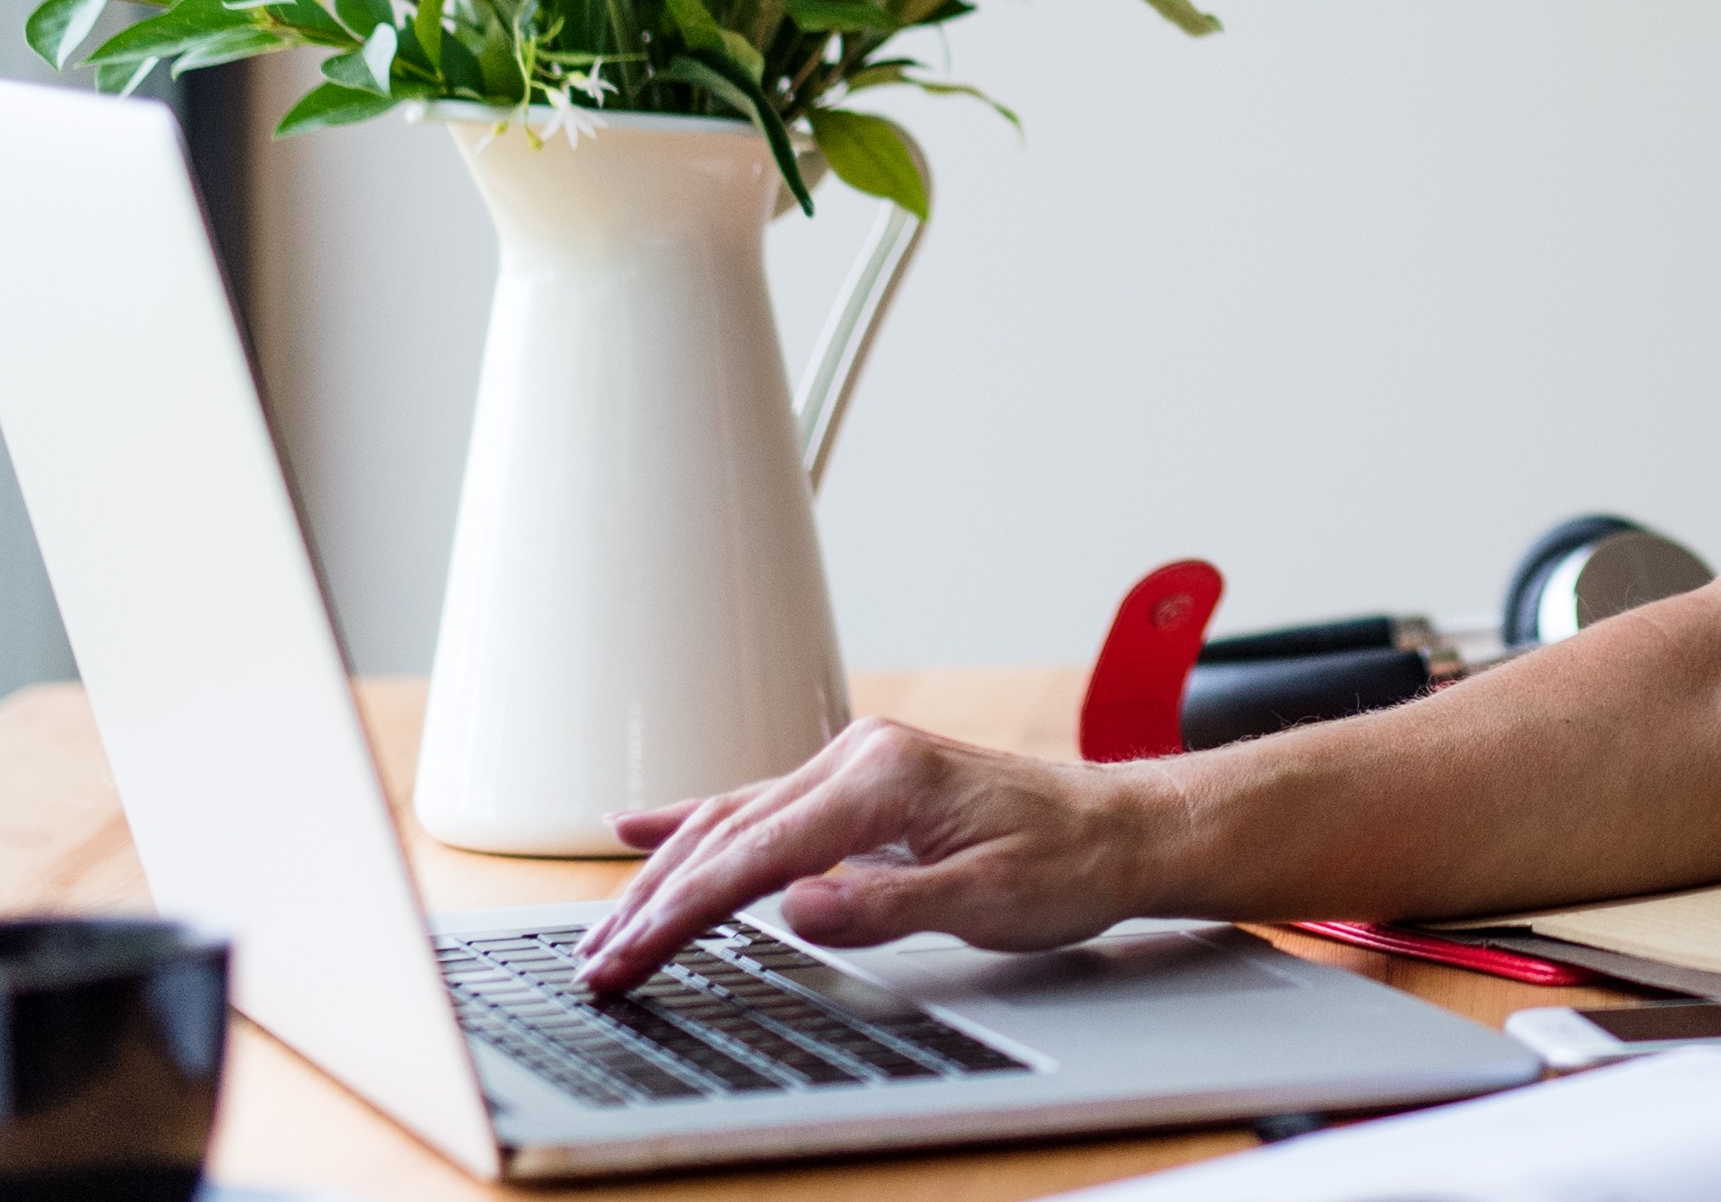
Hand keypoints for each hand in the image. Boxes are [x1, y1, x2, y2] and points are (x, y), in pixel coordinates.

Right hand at [570, 721, 1175, 994]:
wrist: (1122, 829)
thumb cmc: (1069, 863)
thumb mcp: (990, 899)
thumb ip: (889, 904)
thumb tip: (798, 907)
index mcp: (883, 779)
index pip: (753, 855)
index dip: (682, 912)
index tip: (629, 957)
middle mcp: (859, 758)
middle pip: (728, 834)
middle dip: (654, 901)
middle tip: (598, 962)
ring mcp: (856, 766)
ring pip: (735, 819)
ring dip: (666, 874)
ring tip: (608, 926)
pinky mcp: (860, 786)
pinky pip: (761, 805)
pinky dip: (697, 823)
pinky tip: (642, 828)